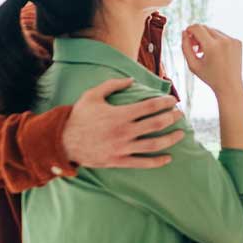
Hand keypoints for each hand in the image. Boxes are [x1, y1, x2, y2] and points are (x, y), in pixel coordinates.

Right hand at [61, 78, 183, 167]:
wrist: (61, 142)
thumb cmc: (78, 116)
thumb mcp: (92, 95)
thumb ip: (112, 85)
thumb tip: (132, 80)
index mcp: (120, 114)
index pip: (150, 107)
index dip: (165, 103)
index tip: (173, 101)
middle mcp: (124, 131)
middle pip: (156, 124)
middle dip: (172, 118)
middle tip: (180, 115)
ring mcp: (122, 148)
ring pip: (153, 145)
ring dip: (170, 139)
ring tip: (181, 134)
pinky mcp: (118, 161)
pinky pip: (141, 163)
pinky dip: (157, 162)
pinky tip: (168, 158)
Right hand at [181, 25, 242, 98]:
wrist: (230, 85)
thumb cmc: (210, 77)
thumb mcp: (193, 64)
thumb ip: (185, 47)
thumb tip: (184, 32)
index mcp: (212, 46)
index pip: (197, 28)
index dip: (189, 29)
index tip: (187, 36)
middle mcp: (224, 40)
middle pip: (205, 28)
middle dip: (197, 34)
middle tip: (194, 47)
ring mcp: (233, 40)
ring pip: (214, 31)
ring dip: (207, 37)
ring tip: (204, 51)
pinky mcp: (238, 42)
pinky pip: (223, 36)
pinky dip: (217, 41)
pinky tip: (215, 52)